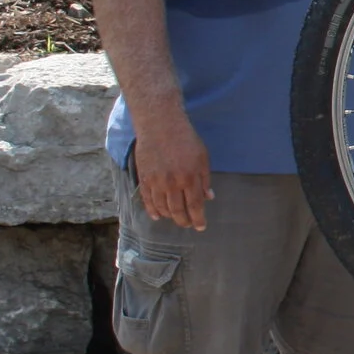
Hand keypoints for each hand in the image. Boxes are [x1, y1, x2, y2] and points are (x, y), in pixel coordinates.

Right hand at [132, 117, 212, 231]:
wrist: (160, 126)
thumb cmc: (186, 140)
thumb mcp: (203, 158)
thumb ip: (205, 180)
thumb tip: (208, 198)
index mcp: (190, 178)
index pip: (194, 205)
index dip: (198, 219)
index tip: (201, 227)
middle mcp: (172, 183)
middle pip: (178, 210)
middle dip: (184, 221)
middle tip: (188, 224)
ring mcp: (156, 182)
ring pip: (162, 208)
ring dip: (170, 216)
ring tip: (176, 219)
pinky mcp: (144, 178)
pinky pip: (147, 200)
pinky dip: (152, 210)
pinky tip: (157, 216)